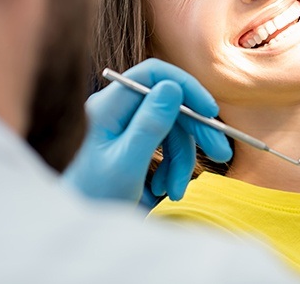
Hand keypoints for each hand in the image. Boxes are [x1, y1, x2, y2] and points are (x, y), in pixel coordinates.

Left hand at [63, 58, 231, 203]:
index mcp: (109, 106)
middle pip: (169, 104)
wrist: (77, 224)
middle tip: (222, 154)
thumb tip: (173, 86)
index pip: (153, 75)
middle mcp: (117, 109)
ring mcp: (124, 125)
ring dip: (182, 160)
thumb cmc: (93, 198)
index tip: (210, 112)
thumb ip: (149, 125)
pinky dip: (171, 167)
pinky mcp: (132, 141)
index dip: (186, 87)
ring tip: (175, 192)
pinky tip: (164, 190)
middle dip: (195, 132)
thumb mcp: (126, 164)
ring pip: (171, 128)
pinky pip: (164, 145)